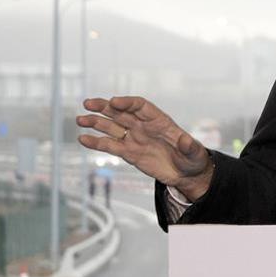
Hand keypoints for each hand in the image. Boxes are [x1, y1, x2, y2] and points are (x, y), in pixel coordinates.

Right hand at [76, 96, 213, 201]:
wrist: (186, 174)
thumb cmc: (192, 159)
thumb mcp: (194, 153)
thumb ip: (190, 146)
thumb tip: (187, 141)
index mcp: (159, 121)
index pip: (140, 106)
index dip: (127, 102)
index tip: (114, 102)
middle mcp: (144, 126)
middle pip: (121, 112)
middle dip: (105, 107)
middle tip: (88, 103)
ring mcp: (135, 138)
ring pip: (112, 127)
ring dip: (96, 122)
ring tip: (80, 119)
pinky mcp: (129, 152)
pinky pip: (110, 146)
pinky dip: (96, 142)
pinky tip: (83, 139)